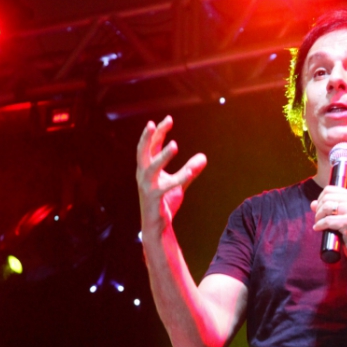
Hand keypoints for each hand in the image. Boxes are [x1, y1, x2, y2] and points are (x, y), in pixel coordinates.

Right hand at [136, 115, 206, 233]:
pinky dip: (179, 178)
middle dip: (148, 137)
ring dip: (163, 155)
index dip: (158, 132)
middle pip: (143, 152)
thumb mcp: (179, 184)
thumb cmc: (165, 203)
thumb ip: (189, 170)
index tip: (168, 119)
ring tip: (175, 145)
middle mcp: (143, 175)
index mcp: (147, 169)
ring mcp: (146, 187)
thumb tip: (204, 157)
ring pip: (151, 167)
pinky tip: (190, 172)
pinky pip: (166, 186)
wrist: (158, 227)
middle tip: (154, 123)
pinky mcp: (153, 198)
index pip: (150, 146)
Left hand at [311, 185, 346, 262]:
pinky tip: (318, 229)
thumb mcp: (343, 217)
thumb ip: (329, 208)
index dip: (320, 199)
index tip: (319, 210)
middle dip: (318, 209)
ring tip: (318, 224)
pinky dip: (320, 225)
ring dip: (318, 217)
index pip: (329, 190)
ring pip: (326, 207)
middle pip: (326, 198)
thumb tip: (313, 203)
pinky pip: (328, 220)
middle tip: (318, 219)